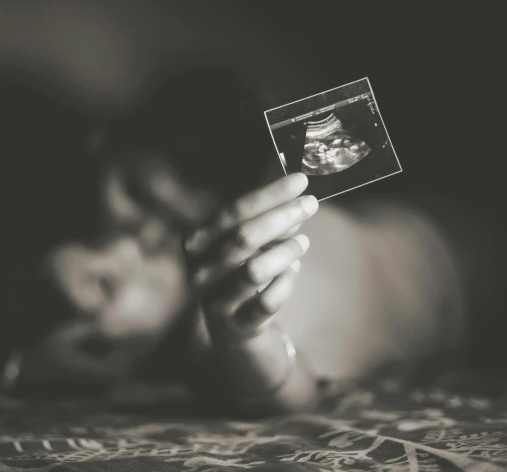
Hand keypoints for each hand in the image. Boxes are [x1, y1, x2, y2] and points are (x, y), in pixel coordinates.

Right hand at [183, 172, 317, 343]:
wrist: (229, 325)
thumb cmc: (237, 270)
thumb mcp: (243, 243)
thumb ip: (265, 222)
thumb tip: (297, 202)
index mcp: (195, 243)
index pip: (232, 212)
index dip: (269, 195)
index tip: (299, 181)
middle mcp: (200, 271)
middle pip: (243, 237)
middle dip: (282, 217)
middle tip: (311, 204)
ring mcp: (216, 300)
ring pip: (255, 270)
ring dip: (285, 251)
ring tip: (303, 242)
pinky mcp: (238, 324)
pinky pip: (269, 301)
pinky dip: (286, 281)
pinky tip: (294, 270)